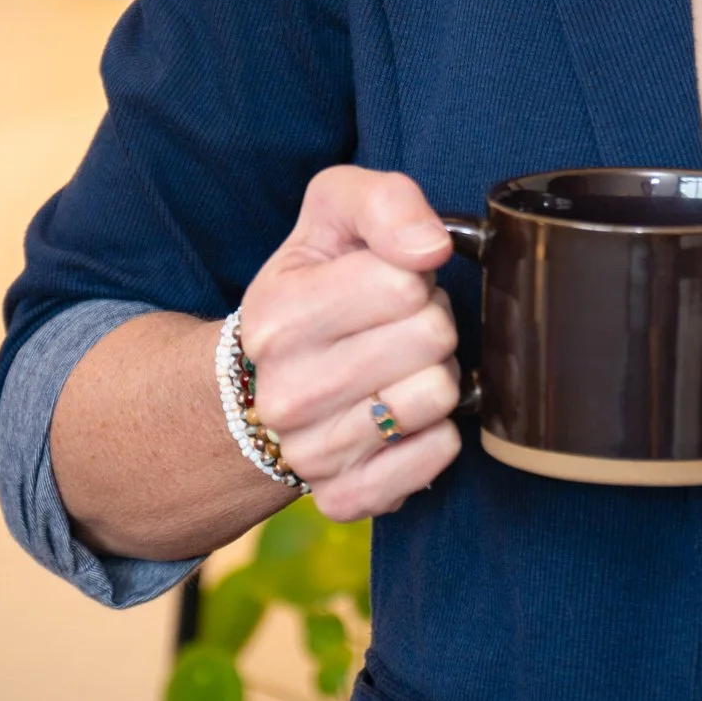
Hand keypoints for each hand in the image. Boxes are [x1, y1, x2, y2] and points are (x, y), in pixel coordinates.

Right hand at [240, 166, 464, 522]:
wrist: (262, 383)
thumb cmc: (314, 284)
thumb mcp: (333, 215)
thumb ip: (384, 202)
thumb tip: (430, 247)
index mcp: (276, 316)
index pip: (404, 282)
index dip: (413, 275)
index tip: (387, 284)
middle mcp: (285, 392)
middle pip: (431, 337)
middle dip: (430, 323)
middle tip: (396, 329)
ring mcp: (311, 453)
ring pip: (439, 396)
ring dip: (435, 375)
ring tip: (397, 368)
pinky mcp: (343, 498)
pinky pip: (436, 457)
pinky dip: (436, 433)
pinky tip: (403, 418)